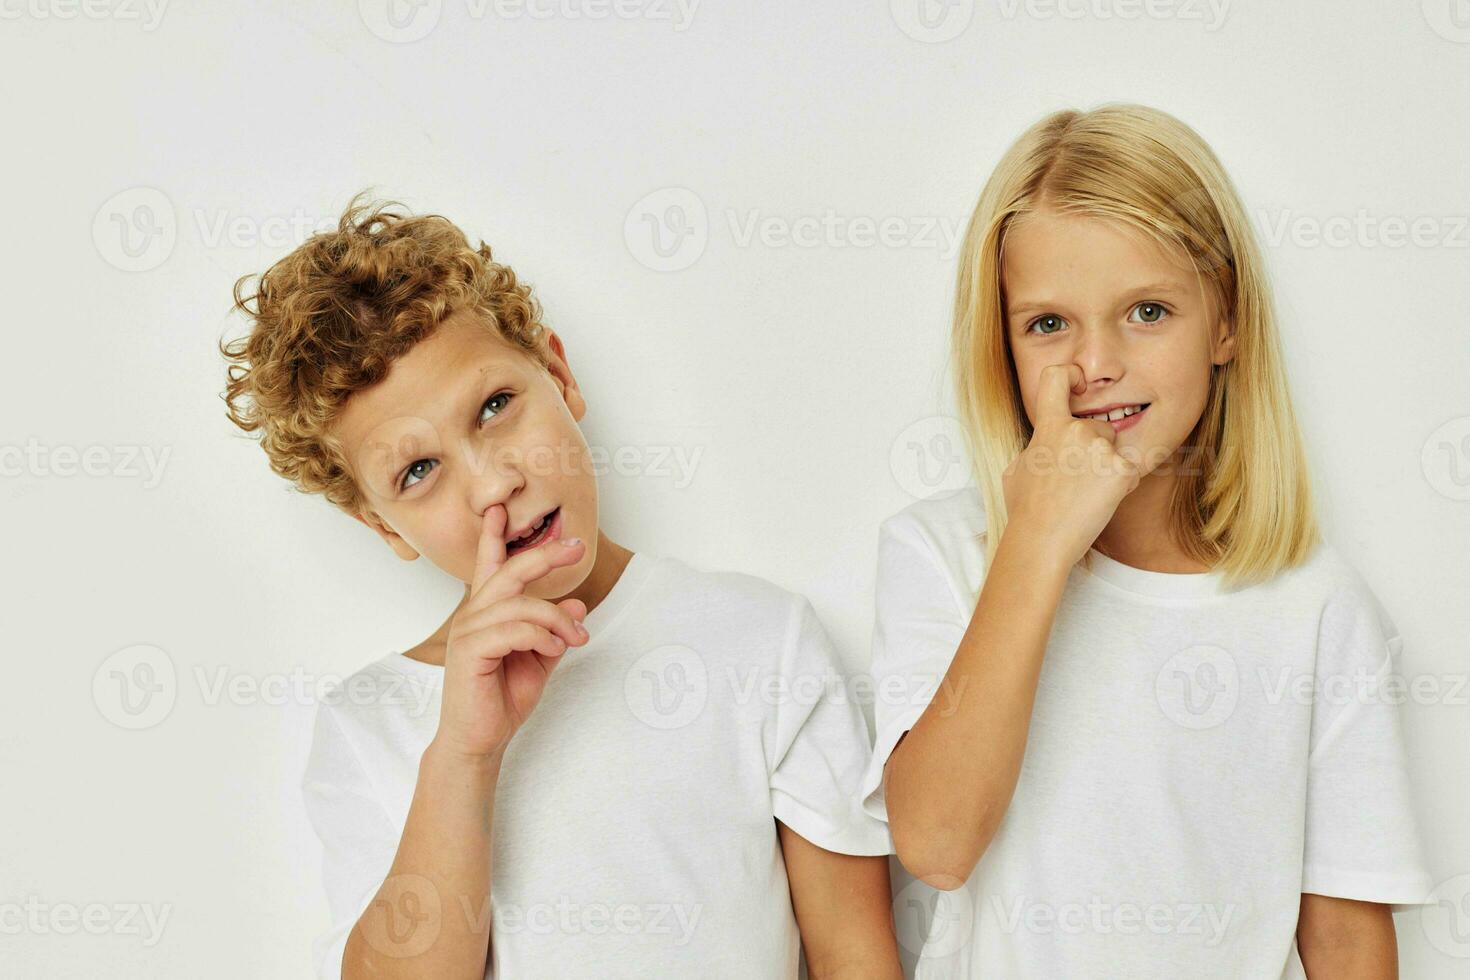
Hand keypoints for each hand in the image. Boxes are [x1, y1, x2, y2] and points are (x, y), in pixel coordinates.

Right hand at [432, 505, 589, 762]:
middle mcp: (473, 615)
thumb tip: (578, 604)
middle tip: (576, 547)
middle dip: (544, 555)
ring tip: (576, 638)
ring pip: (520, 604)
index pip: (489, 565)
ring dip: (556, 619)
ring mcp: (468, 631)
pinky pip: (513, 630)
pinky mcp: (469, 651)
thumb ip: (555, 631)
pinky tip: (555, 650)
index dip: (493, 535)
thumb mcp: (539, 660)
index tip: (499, 508)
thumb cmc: (502, 698)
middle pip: (510, 572)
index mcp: (487, 612)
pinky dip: (541, 636)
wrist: (480, 739)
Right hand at [1001, 363, 1141, 567]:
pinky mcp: (1122, 471)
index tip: (1078, 386)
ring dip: (1109, 468)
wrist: (1041, 541)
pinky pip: (1129, 471)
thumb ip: (1037, 446)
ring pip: (1116, 449)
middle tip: (1078, 480)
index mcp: (1049, 427)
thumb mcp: (1017, 469)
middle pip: (1100, 426)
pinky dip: (1120, 486)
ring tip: (1086, 494)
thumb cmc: (1025, 510)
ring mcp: (1102, 451)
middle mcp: (1077, 431)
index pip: (1058, 377)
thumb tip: (1043, 445)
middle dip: (1096, 448)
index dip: (1071, 375)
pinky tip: (1099, 502)